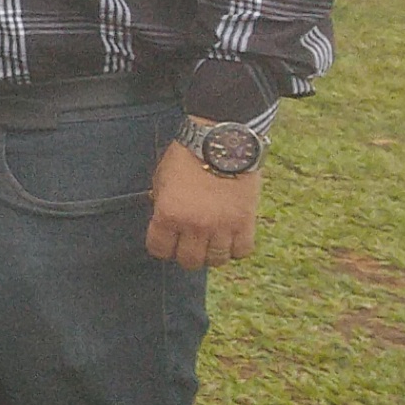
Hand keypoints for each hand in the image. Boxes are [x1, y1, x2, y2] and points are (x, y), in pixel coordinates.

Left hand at [146, 142, 260, 268]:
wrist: (222, 143)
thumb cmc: (187, 157)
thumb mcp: (161, 180)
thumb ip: (160, 205)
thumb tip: (162, 224)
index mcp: (168, 214)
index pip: (159, 250)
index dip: (161, 246)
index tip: (166, 241)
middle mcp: (194, 226)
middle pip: (189, 261)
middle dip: (186, 254)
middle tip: (189, 243)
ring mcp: (221, 227)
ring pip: (215, 260)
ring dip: (211, 253)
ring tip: (211, 241)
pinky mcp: (245, 223)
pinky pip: (241, 252)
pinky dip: (235, 249)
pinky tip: (230, 238)